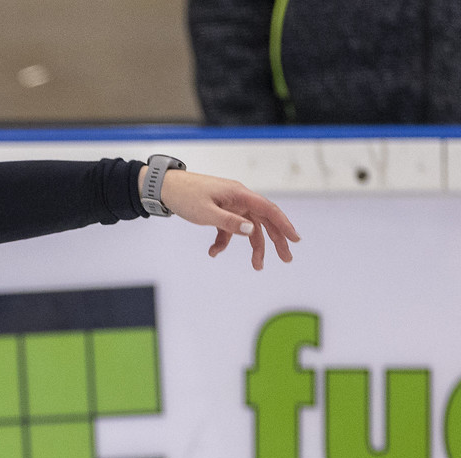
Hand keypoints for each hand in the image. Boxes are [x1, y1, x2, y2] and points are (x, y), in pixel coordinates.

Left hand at [156, 168, 300, 269]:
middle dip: (276, 240)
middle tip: (286, 259)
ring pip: (248, 228)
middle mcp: (239, 199)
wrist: (166, 188)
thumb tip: (252, 231)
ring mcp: (230, 206)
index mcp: (240, 195)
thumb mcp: (206, 212)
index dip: (284, 225)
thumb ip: (229, 222)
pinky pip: (229, 229)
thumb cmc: (185, 196)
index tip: (295, 239)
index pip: (269, 210)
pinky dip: (223, 242)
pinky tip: (213, 252)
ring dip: (253, 247)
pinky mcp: (220, 212)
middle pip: (264, 220)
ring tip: (257, 266)